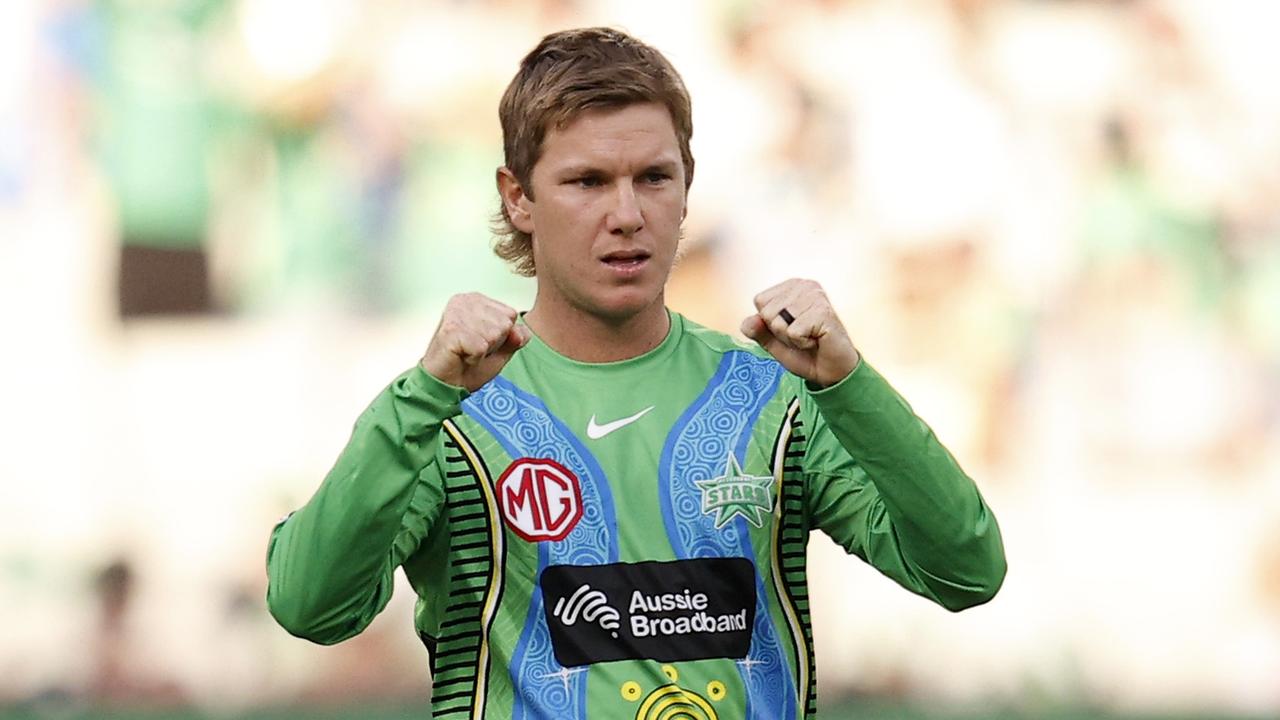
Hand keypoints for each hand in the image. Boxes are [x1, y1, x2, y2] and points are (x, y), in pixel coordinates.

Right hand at [420, 293, 530, 390]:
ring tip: (466, 351)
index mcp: (477, 299)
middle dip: (493, 343)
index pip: (511, 315)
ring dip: (483, 351)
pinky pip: (481, 347)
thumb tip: (519, 332)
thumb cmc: (468, 364)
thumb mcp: (502, 348)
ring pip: (494, 334)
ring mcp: (457, 313)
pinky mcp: (451, 329)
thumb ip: (516, 336)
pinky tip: (461, 356)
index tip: (481, 342)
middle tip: (472, 348)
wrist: (445, 384)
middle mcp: (465, 300)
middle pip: (504, 324)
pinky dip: (474, 357)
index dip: (502, 336)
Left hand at [740, 279, 860, 387]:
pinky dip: (802, 343)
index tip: (791, 329)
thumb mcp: (773, 342)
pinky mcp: (823, 311)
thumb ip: (758, 330)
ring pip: (779, 322)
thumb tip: (748, 322)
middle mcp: (805, 285)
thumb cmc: (805, 353)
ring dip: (792, 339)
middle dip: (780, 332)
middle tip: (802, 336)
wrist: (831, 371)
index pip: (760, 301)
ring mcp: (816, 296)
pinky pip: (794, 332)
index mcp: (792, 286)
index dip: (770, 324)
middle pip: (767, 312)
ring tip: (810, 338)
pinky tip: (817, 340)